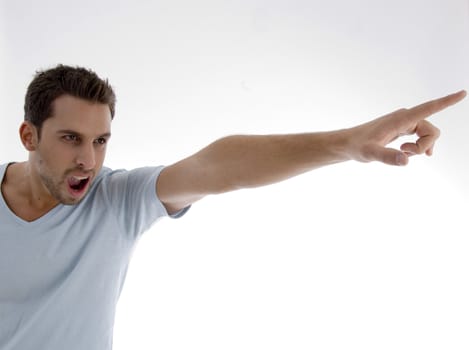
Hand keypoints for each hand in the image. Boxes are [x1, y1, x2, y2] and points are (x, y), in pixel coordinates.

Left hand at [346, 90, 466, 165]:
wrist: (348, 144)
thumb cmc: (357, 147)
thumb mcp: (370, 154)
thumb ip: (387, 157)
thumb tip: (406, 160)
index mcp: (401, 119)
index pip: (429, 108)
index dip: (447, 101)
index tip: (463, 93)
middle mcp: (405, 117)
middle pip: (432, 130)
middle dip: (424, 146)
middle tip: (404, 152)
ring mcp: (404, 122)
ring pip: (427, 135)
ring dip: (419, 148)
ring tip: (402, 152)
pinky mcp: (402, 128)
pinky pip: (421, 136)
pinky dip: (419, 146)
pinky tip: (412, 153)